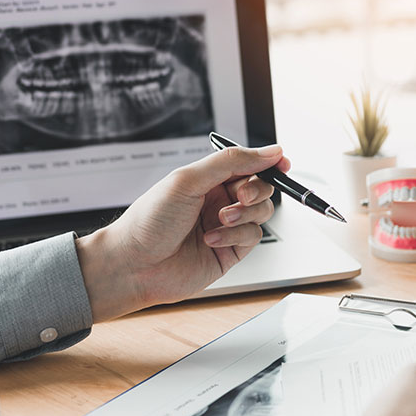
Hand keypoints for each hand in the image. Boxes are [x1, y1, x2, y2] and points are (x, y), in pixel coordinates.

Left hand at [76, 145, 290, 321]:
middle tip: (240, 196)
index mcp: (208, 179)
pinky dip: (235, 235)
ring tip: (220, 219)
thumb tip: (269, 151)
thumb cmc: (149, 221)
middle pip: (260, 187)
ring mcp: (226, 227)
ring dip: (245, 213)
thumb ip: (232, 162)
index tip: (282, 162)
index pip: (247, 164)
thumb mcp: (189, 179)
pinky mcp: (230, 252)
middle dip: (256, 189)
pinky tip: (212, 239)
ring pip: (262, 212)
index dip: (267, 162)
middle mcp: (218, 201)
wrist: (134, 265)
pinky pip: (252, 237)